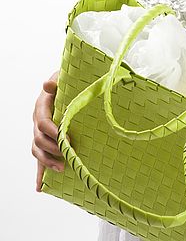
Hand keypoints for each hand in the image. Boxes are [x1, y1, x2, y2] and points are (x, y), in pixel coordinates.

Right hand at [31, 72, 65, 191]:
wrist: (64, 85)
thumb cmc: (65, 82)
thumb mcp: (61, 79)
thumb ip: (55, 83)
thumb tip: (46, 84)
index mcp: (41, 108)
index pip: (43, 123)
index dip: (53, 132)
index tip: (65, 138)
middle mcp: (38, 122)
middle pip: (38, 140)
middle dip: (52, 150)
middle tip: (67, 155)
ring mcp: (40, 133)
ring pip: (37, 151)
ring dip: (47, 163)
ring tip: (61, 169)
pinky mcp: (45, 142)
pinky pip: (39, 159)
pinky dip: (39, 174)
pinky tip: (40, 188)